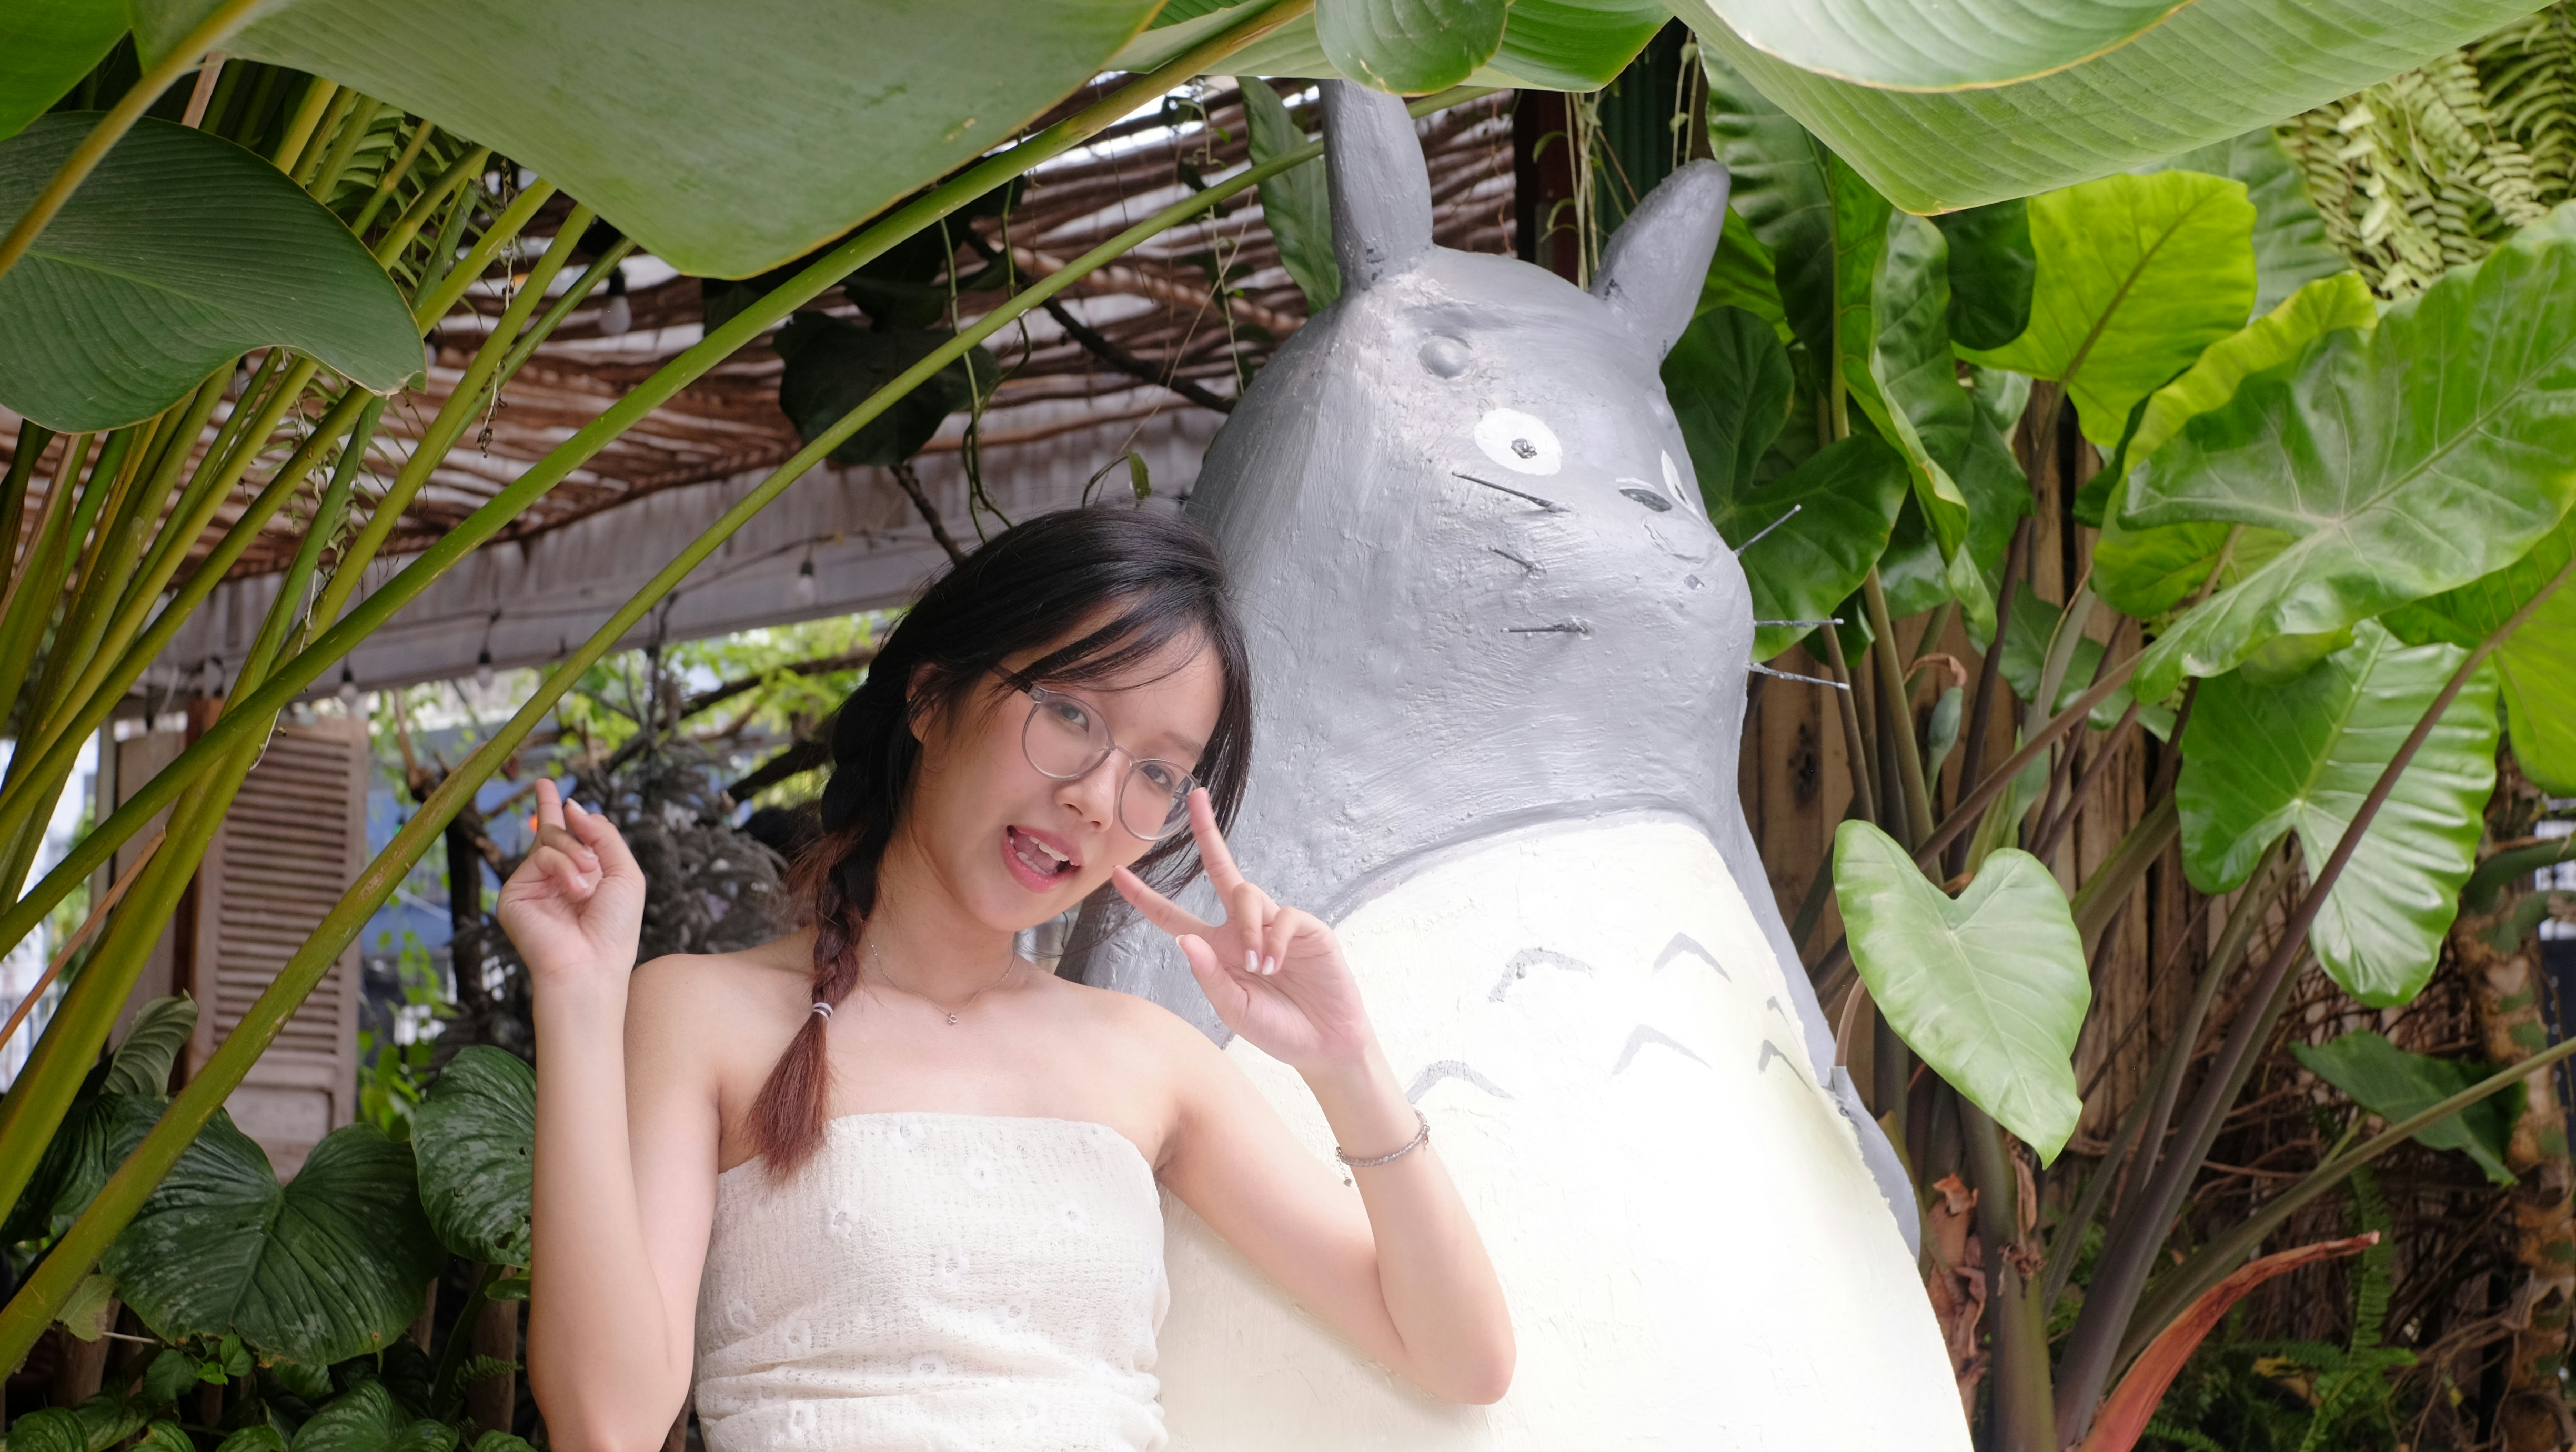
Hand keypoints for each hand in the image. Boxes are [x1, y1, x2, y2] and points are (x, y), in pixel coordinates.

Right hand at [495, 779, 645, 991]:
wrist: (592, 965)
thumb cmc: (615, 927)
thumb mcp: (624, 873)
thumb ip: (603, 835)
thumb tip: (572, 804)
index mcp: (580, 875)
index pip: (564, 834)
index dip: (554, 808)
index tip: (546, 785)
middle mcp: (553, 878)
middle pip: (556, 830)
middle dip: (578, 840)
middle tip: (591, 867)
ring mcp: (532, 885)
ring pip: (551, 838)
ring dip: (576, 856)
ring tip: (587, 888)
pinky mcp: (514, 894)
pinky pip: (541, 855)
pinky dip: (563, 867)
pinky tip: (575, 891)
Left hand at [1111, 789, 1373, 1073]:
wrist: (1325, 1044)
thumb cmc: (1276, 1029)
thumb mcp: (1232, 1009)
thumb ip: (1209, 975)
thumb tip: (1184, 940)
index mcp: (1217, 948)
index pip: (1173, 917)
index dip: (1145, 897)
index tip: (1117, 873)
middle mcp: (1243, 928)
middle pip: (1221, 869)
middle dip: (1206, 832)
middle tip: (1194, 796)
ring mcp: (1275, 923)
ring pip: (1248, 894)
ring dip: (1248, 927)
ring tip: (1261, 968)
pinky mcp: (1305, 927)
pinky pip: (1282, 914)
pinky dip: (1274, 938)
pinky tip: (1276, 964)